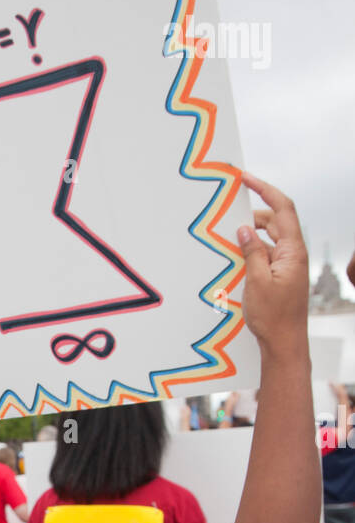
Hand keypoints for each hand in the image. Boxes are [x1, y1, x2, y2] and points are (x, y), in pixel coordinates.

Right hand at [238, 173, 308, 355]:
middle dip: (252, 214)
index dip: (265, 189)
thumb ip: (251, 251)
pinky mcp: (282, 276)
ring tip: (229, 239)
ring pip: (269, 239)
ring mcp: (289, 265)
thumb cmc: (273, 317)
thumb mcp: (256, 281)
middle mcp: (294, 254)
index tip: (246, 178)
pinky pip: (266, 255)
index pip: (282, 208)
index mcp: (293, 251)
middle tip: (228, 213)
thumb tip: (244, 229)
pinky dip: (252, 252)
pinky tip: (236, 259)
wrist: (284, 344)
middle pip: (274, 221)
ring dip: (250, 236)